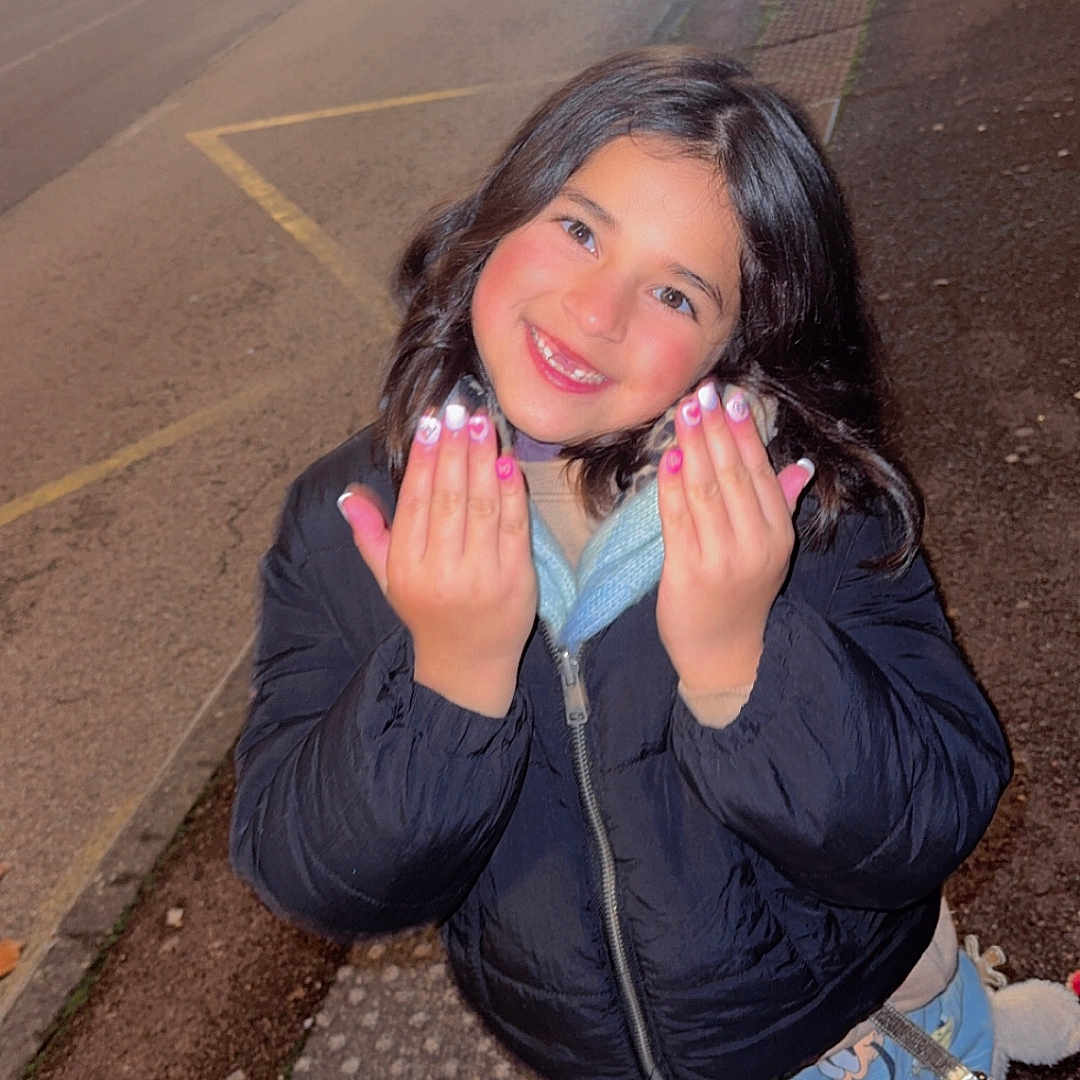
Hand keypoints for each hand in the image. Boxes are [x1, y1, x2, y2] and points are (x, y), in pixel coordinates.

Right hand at [338, 405, 536, 715]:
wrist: (466, 666)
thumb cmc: (426, 612)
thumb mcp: (388, 578)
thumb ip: (369, 535)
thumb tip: (347, 495)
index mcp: (407, 567)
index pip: (415, 501)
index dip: (424, 457)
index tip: (431, 420)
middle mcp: (442, 571)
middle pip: (448, 498)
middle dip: (454, 449)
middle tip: (458, 408)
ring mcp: (482, 575)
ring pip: (482, 507)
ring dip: (483, 460)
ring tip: (482, 423)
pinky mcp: (517, 580)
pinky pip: (515, 527)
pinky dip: (512, 493)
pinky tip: (507, 462)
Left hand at [656, 381, 813, 693]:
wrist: (725, 654)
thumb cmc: (745, 596)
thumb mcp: (772, 551)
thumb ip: (784, 505)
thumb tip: (802, 464)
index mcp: (777, 535)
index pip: (760, 473)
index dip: (744, 433)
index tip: (732, 397)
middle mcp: (753, 544)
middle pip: (731, 475)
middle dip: (715, 429)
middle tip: (702, 392)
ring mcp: (720, 558)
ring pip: (704, 491)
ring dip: (692, 447)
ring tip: (684, 412)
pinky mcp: (686, 571)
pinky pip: (678, 519)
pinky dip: (671, 485)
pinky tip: (667, 457)